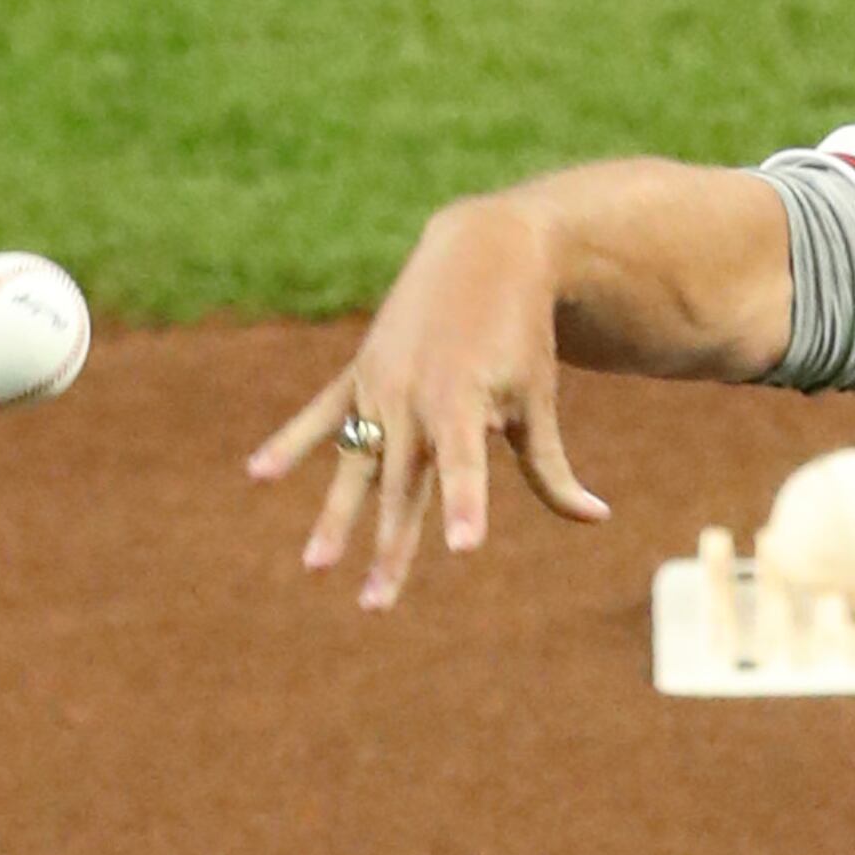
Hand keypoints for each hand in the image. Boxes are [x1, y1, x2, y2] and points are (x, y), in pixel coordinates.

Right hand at [245, 192, 609, 608]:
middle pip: (400, 486)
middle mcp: (415, 396)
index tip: (462, 547)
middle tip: (377, 604)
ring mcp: (380, 384)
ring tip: (317, 567)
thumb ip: (551, 468)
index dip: (464, 504)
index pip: (465, 465)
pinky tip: (258, 475)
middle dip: (389, 546)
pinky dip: (290, 442)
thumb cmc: (521, 336)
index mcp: (465, 401)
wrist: (484, 250)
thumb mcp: (537, 400)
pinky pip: (321, 413)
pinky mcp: (361, 370)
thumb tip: (596, 519)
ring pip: (355, 463)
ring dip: (335, 517)